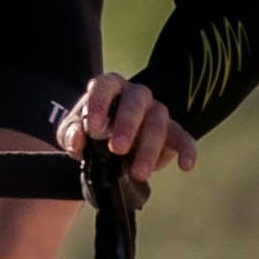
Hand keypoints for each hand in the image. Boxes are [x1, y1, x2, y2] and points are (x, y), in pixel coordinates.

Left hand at [63, 72, 194, 182]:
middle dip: (127, 125)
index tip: (93, 129)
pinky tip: (185, 165)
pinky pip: (183, 136)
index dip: (99, 104)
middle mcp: (135, 95)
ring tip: (138, 173)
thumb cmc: (91, 133)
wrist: (108, 147)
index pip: (105, 86)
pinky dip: (187, 150)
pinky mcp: (172, 130)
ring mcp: (155, 111)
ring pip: (158, 121)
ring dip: (149, 148)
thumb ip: (71, 134)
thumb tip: (77, 138)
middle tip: (118, 149)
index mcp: (109, 87)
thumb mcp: (73, 134)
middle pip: (136, 102)